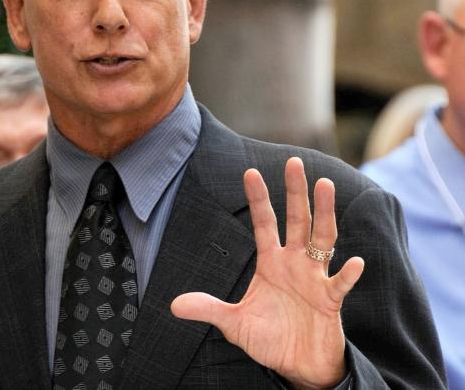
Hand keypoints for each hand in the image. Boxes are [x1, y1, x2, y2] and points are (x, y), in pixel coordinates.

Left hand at [171, 157, 364, 388]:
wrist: (297, 366)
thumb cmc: (269, 339)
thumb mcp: (233, 323)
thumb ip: (208, 310)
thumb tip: (175, 305)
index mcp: (270, 262)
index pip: (264, 223)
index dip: (258, 199)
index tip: (250, 172)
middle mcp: (294, 263)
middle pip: (296, 219)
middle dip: (295, 191)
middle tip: (293, 162)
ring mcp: (314, 278)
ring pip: (322, 238)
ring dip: (324, 213)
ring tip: (325, 185)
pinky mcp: (330, 300)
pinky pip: (340, 284)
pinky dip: (347, 274)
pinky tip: (353, 261)